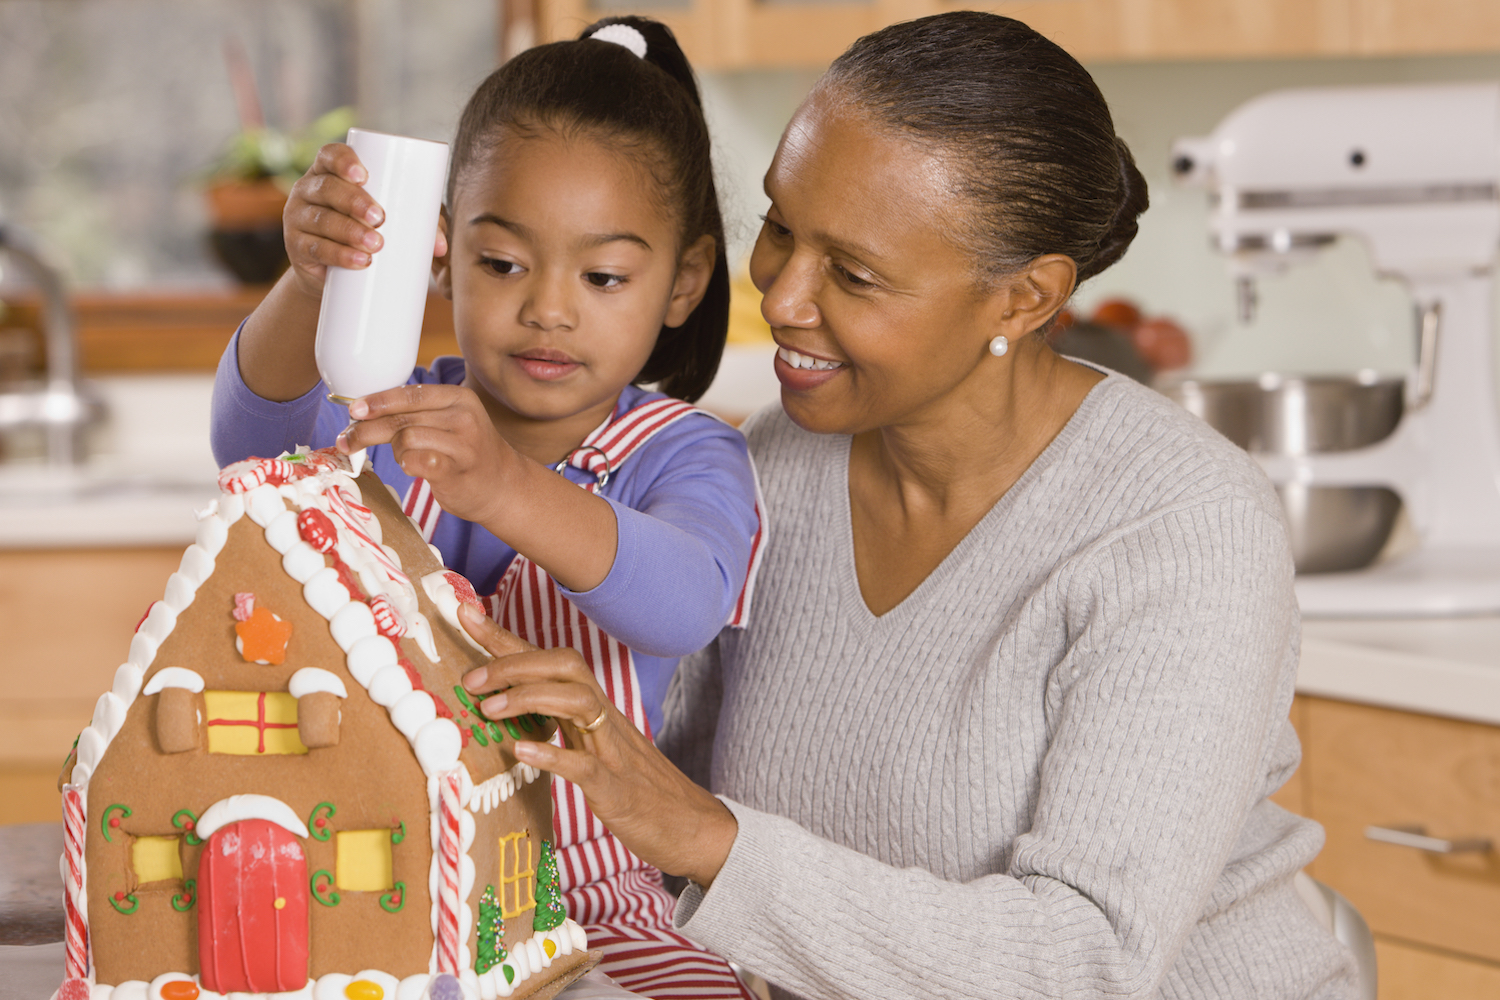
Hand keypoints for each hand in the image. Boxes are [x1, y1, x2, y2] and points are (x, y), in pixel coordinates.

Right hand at [283, 143, 447, 299]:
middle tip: (380, 218)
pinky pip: (315, 249)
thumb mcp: (393, 220)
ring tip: (376, 244)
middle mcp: (308, 190)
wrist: (337, 276)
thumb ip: (422, 222)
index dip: (343, 160)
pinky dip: (338, 255)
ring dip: (349, 231)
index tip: (364, 176)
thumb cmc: (370, 233)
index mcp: (329, 172)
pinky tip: (359, 261)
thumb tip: (441, 245)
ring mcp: (297, 219)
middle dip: (353, 202)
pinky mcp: (297, 249)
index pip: (329, 155)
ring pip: (320, 220)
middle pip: (327, 188)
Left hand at [339, 383, 517, 525]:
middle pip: (401, 417)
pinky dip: (407, 464)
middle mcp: (463, 416)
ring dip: (395, 451)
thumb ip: (419, 414)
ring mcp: (464, 443)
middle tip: (348, 440)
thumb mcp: (449, 423)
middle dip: (368, 429)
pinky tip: (412, 467)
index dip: (377, 402)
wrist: (503, 486)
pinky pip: (417, 461)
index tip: (354, 411)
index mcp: (458, 397)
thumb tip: (366, 412)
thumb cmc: (467, 454)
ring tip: (403, 458)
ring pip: (406, 438)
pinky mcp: (458, 469)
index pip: (409, 394)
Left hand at [457, 604, 737, 886]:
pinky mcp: (617, 789)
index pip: (548, 661)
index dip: (506, 637)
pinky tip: (521, 752)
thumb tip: (505, 710)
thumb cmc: (635, 788)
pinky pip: (585, 766)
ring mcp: (612, 752)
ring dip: (531, 698)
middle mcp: (604, 719)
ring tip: (490, 709)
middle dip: (516, 662)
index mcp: (593, 709)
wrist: (688, 825)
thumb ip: (558, 725)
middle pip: (566, 666)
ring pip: (578, 702)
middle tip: (471, 680)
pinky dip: (552, 755)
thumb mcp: (591, 748)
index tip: (467, 613)